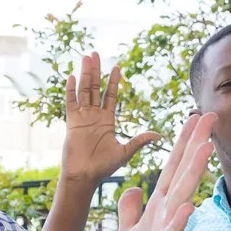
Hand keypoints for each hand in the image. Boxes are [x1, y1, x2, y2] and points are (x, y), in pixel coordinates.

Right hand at [58, 52, 161, 194]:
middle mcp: (94, 116)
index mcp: (107, 121)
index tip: (117, 66)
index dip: (113, 81)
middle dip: (95, 71)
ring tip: (85, 58)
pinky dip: (71, 90)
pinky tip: (72, 77)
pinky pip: (71, 103)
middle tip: (95, 54)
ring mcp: (82, 118)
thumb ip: (139, 141)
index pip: (110, 96)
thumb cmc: (103, 167)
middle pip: (94, 88)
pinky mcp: (71, 123)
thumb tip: (159, 135)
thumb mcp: (125, 152)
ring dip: (84, 74)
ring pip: (83, 91)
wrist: (85, 177)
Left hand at [111, 111, 217, 230]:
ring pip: (181, 196)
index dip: (181, 143)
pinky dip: (179, 220)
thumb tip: (132, 188)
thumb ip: (131, 210)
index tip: (192, 117)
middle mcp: (167, 215)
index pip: (171, 169)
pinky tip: (187, 207)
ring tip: (204, 147)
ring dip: (192, 172)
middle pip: (181, 173)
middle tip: (208, 114)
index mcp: (158, 209)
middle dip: (194, 144)